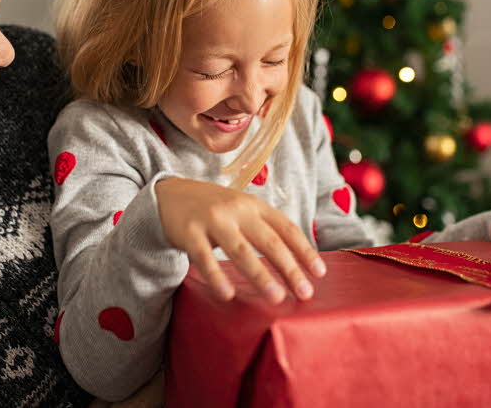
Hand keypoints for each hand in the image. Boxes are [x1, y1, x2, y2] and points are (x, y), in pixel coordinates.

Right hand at [155, 177, 326, 303]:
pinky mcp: (190, 232)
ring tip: (275, 297)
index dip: (305, 250)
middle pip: (268, 241)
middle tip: (304, 292)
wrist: (170, 194)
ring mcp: (213, 219)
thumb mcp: (241, 211)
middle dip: (289, 268)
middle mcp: (237, 209)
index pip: (286, 227)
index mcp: (254, 205)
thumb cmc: (214, 210)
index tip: (320, 273)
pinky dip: (216, 276)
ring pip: (240, 250)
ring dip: (260, 275)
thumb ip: (263, 229)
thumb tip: (296, 262)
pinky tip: (227, 294)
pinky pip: (204, 258)